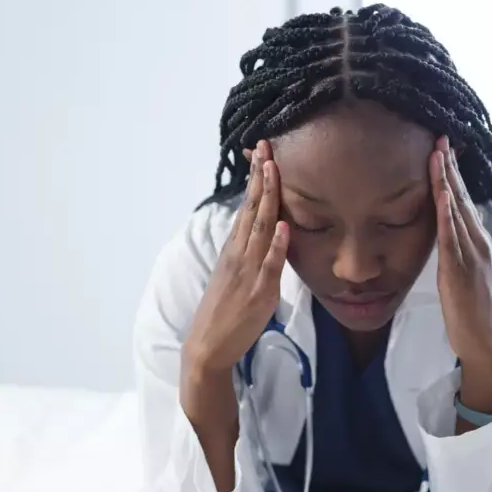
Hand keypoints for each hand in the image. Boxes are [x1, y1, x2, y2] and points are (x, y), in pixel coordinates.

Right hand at [183, 140, 289, 375]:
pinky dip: (276, 245)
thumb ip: (250, 251)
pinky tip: (283, 226)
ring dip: (268, 199)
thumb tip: (266, 231)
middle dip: (261, 176)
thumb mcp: (236, 273)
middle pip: (252, 208)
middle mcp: (239, 253)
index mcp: (234, 248)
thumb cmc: (225, 310)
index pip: (247, 206)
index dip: (256, 179)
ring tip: (274, 171)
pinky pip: (269, 265)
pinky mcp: (259, 291)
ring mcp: (248, 271)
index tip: (261, 153)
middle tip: (266, 146)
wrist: (208, 344)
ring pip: (259, 228)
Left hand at [430, 137, 491, 409]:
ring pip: (458, 213)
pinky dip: (447, 215)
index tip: (443, 149)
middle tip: (440, 138)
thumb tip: (444, 232)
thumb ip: (456, 251)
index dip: (453, 175)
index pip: (463, 202)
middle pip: (462, 199)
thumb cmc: (471, 312)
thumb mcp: (463, 273)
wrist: (485, 343)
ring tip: (439, 155)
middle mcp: (479, 244)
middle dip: (451, 168)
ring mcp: (472, 257)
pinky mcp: (461, 273)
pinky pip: (452, 239)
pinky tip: (441, 197)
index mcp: (478, 243)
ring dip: (448, 183)